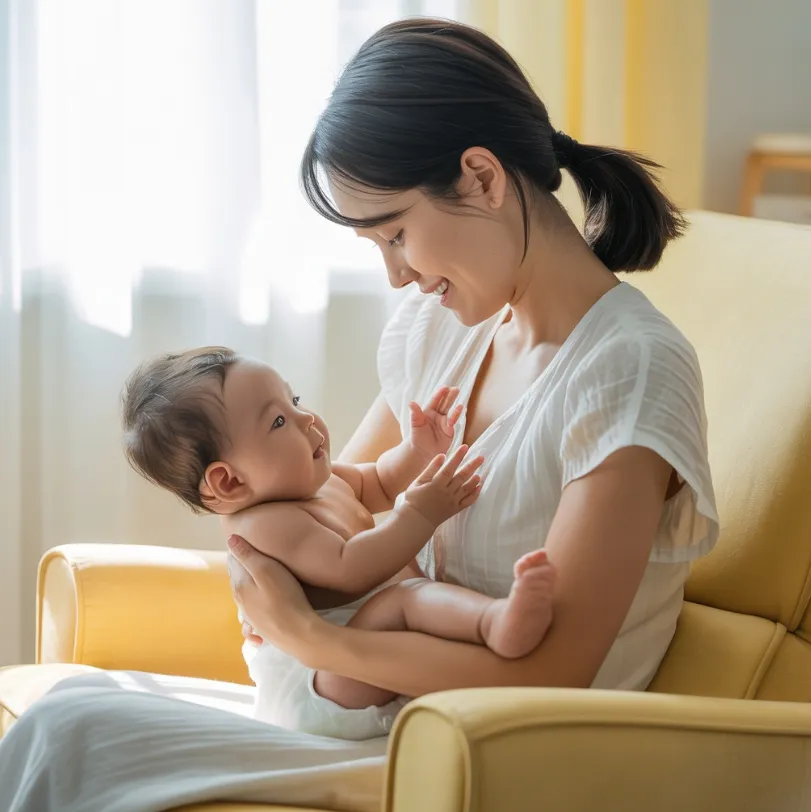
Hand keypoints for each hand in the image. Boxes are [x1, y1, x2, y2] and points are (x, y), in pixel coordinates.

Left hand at [227, 535, 320, 657]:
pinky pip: (251, 614)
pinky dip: (252, 607)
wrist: (298, 633)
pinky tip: (258, 609)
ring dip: (247, 585)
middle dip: (242, 567)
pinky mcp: (261, 627)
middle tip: (252, 555)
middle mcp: (241, 601)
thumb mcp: (267, 569)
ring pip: (244, 596)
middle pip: (237, 578)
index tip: (247, 541)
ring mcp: (250, 617)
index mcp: (239, 585)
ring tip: (257, 577)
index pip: (233, 561)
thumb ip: (247, 555)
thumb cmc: (285, 597)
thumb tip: (230, 539)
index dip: (239, 549)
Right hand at [404, 444, 483, 526]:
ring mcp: (452, 501)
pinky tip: (479, 487)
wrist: (416, 520)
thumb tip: (442, 456)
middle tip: (481, 457)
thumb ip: (430, 469)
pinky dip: (475, 495)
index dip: (458, 456)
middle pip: (462, 476)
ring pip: (467, 489)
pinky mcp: (455, 509)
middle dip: (472, 465)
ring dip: (475, 479)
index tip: (465, 447)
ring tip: (480, 471)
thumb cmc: (413, 500)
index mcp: (437, 484)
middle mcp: (447, 492)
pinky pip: (467, 502)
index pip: (450, 467)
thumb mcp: (418, 482)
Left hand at [409, 386, 462, 459]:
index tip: (445, 387)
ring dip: (455, 406)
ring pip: (450, 411)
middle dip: (450, 396)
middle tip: (456, 389)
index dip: (440, 394)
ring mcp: (444, 422)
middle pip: (444, 403)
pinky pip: (453, 421)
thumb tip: (411, 402)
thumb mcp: (415, 425)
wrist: (423, 452)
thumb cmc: (417, 438)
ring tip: (460, 403)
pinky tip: (460, 409)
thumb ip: (415, 414)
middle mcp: (437, 415)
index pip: (435, 401)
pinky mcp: (449, 430)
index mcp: (428, 412)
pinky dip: (456, 416)